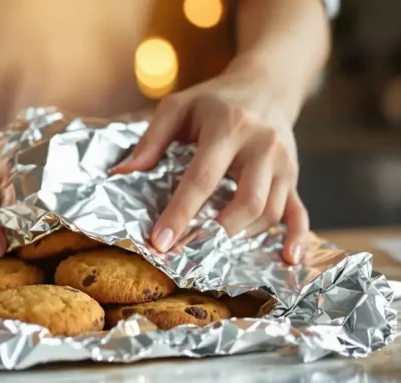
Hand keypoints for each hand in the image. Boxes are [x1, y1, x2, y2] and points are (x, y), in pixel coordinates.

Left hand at [112, 66, 307, 264]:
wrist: (266, 83)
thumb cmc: (214, 99)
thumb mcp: (177, 107)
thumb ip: (150, 140)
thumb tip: (121, 174)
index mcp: (229, 126)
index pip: (202, 178)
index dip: (181, 213)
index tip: (160, 241)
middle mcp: (262, 145)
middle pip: (246, 201)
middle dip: (214, 234)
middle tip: (184, 255)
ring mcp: (284, 163)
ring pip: (269, 211)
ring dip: (239, 238)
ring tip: (208, 254)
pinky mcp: (294, 176)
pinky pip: (299, 211)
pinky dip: (296, 237)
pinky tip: (288, 260)